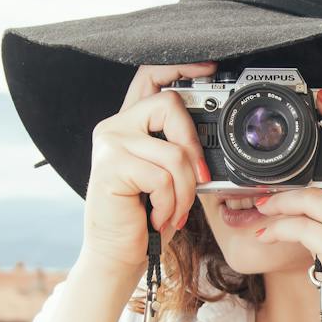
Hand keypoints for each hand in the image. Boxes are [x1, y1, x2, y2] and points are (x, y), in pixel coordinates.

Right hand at [79, 62, 215, 280]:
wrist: (117, 254)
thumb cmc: (144, 218)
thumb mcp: (167, 178)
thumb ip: (179, 150)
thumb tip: (211, 143)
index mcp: (130, 125)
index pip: (150, 77)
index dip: (181, 67)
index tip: (209, 68)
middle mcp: (115, 126)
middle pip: (169, 105)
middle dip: (193, 146)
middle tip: (196, 179)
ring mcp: (110, 144)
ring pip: (173, 152)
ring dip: (184, 191)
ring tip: (174, 211)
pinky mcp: (111, 166)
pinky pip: (162, 177)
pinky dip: (170, 204)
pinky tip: (157, 216)